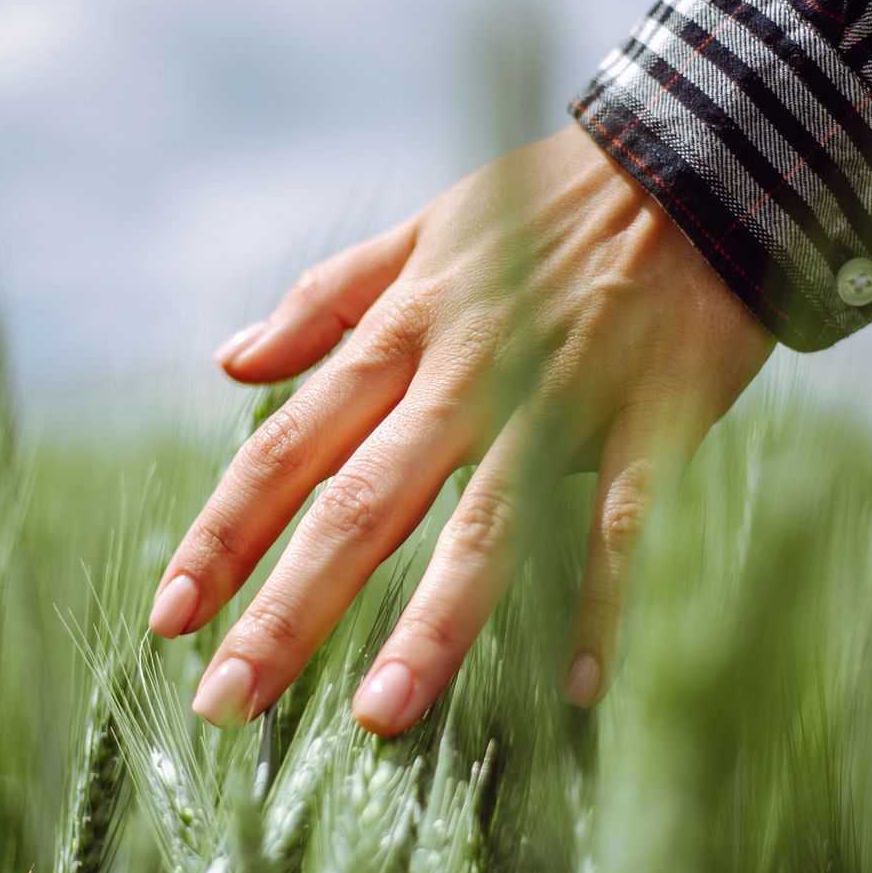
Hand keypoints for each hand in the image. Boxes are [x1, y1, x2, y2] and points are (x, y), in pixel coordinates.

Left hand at [148, 121, 773, 734]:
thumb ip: (326, 299)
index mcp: (401, 333)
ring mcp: (558, 400)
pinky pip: (617, 523)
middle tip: (226, 702)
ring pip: (482, 525)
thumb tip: (231, 361)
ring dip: (428, 625)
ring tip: (377, 717)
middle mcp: (464, 374)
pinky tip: (574, 688)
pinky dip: (598, 601)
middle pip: (358, 502)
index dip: (223, 534)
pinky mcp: (651, 419)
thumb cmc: (552, 198)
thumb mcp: (423, 230)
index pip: (287, 448)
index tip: (171, 616)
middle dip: (287, 608)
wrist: (700, 155)